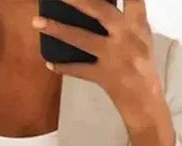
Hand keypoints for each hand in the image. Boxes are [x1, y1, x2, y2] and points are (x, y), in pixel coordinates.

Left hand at [33, 0, 163, 129]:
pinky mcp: (102, 75)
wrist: (144, 98)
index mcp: (137, 24)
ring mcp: (112, 57)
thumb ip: (127, 17)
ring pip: (82, 39)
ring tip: (37, 22)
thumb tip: (100, 4)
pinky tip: (49, 63)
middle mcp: (125, 36)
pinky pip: (79, 70)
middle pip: (100, 11)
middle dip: (78, 0)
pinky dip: (64, 67)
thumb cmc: (143, 63)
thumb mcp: (141, 36)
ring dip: (58, 30)